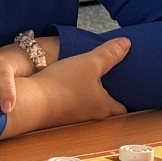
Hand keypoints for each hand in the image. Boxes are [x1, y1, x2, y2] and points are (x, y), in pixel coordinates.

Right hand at [3, 38, 129, 137]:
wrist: (29, 102)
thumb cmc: (63, 85)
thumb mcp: (91, 63)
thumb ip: (110, 53)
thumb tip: (127, 44)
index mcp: (104, 107)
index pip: (123, 108)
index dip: (128, 98)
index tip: (132, 89)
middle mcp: (91, 115)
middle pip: (106, 106)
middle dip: (111, 94)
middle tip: (115, 80)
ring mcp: (73, 116)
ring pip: (88, 104)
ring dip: (91, 94)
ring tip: (93, 79)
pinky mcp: (57, 112)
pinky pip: (71, 103)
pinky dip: (74, 94)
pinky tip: (70, 83)